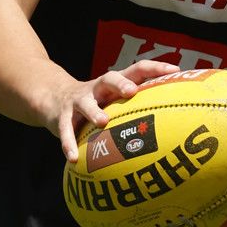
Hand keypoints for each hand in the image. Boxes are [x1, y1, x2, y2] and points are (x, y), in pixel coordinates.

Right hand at [43, 60, 180, 161]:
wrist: (52, 97)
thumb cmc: (95, 102)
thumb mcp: (113, 98)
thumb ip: (136, 104)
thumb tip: (173, 116)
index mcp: (113, 83)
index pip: (137, 69)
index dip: (155, 68)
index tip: (174, 70)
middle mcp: (97, 88)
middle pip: (109, 78)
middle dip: (121, 83)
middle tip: (132, 91)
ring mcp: (78, 101)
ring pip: (85, 102)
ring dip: (94, 111)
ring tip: (103, 122)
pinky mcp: (61, 117)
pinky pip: (64, 130)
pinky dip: (68, 143)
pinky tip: (73, 158)